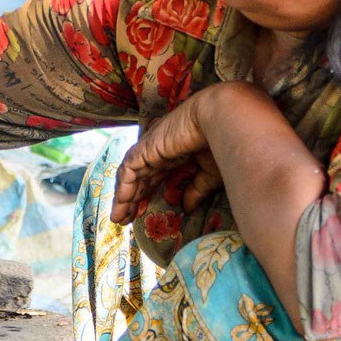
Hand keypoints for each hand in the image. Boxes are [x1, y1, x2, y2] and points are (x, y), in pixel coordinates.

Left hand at [109, 87, 223, 224]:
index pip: (155, 177)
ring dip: (123, 197)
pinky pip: (128, 171)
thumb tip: (185, 208)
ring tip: (118, 218)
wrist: (221, 120)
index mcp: (175, 154)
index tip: (141, 214)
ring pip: (130, 176)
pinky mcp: (145, 148)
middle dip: (131, 200)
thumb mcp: (209, 174)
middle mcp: (159, 151)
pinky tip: (121, 204)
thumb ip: (195, 190)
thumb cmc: (222, 143)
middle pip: (140, 178)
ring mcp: (151, 148)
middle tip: (124, 220)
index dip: (147, 194)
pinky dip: (124, 188)